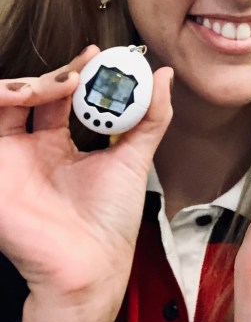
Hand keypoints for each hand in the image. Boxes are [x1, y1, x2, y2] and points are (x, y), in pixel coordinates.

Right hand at [1, 47, 171, 321]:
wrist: (93, 267)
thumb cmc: (109, 225)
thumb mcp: (135, 158)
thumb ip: (151, 116)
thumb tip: (163, 75)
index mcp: (58, 145)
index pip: (59, 94)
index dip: (75, 70)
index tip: (98, 55)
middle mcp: (29, 149)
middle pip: (28, 93)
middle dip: (55, 74)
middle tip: (82, 72)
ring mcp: (8, 160)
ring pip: (2, 101)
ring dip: (30, 83)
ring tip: (63, 84)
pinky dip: (3, 99)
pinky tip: (33, 96)